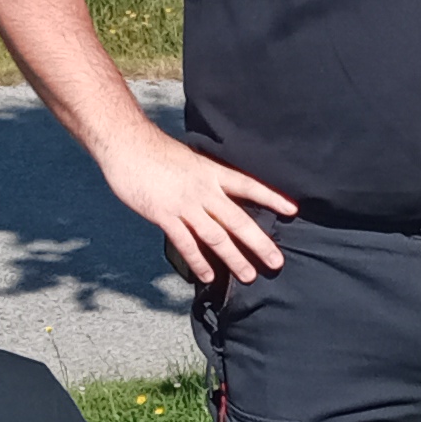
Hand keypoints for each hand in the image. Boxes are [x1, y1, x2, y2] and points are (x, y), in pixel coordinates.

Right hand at [99, 118, 298, 285]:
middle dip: (259, 243)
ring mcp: (185, 205)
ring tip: (249, 275)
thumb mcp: (190, 160)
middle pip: (238, 220)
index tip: (293, 210)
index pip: (249, 185)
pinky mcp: (164, 216)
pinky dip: (198, 262)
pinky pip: (186, 244)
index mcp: (212, 172)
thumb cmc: (155, 151)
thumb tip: (217, 194)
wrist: (127, 145)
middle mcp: (204, 190)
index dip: (271, 198)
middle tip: (276, 262)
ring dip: (234, 258)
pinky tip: (208, 276)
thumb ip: (205, 178)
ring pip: (216, 236)